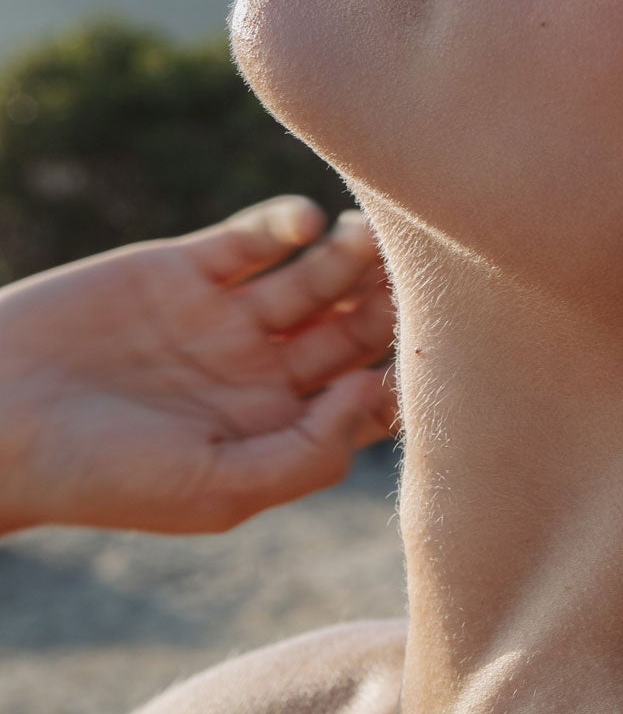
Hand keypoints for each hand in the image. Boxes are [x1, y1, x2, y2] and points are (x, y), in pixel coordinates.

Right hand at [0, 195, 399, 536]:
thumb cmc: (100, 475)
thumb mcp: (214, 490)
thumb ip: (306, 453)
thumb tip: (377, 393)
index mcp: (280, 425)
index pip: (369, 391)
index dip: (403, 368)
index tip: (431, 347)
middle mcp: (266, 368)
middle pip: (354, 326)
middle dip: (389, 301)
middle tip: (416, 273)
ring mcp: (230, 314)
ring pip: (318, 277)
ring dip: (350, 257)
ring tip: (364, 240)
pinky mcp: (189, 267)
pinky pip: (256, 238)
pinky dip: (286, 224)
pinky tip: (306, 224)